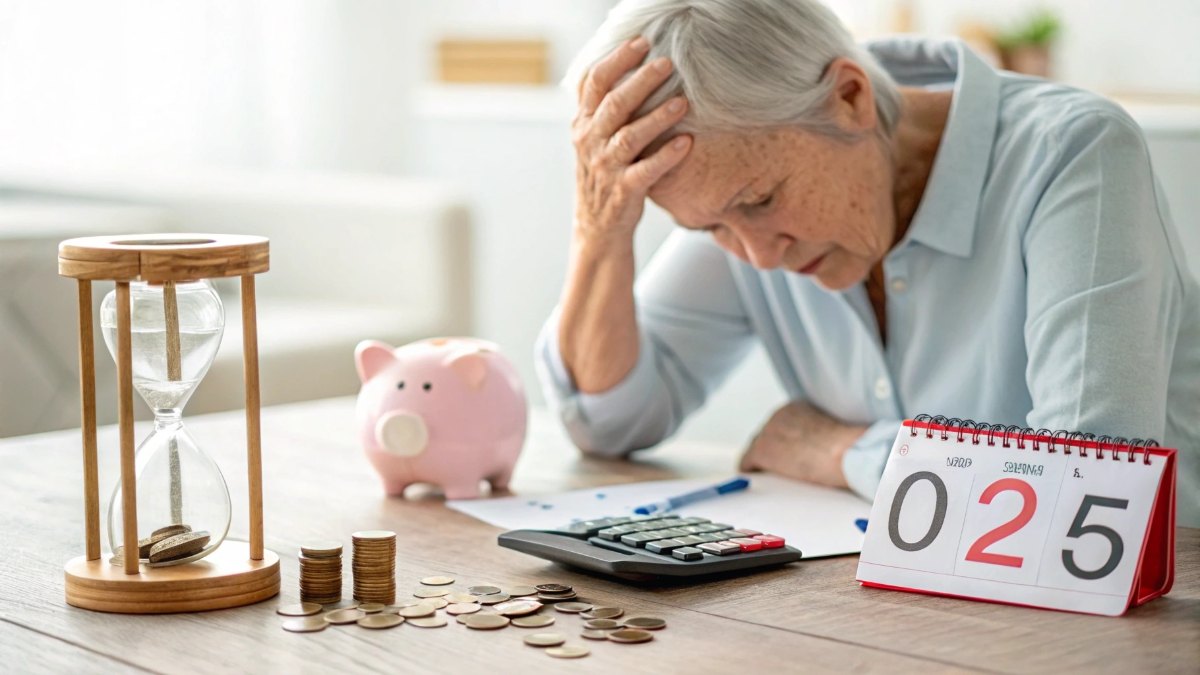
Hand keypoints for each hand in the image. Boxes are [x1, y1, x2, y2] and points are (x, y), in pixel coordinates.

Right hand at [572, 36, 691, 239]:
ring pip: (630, 136)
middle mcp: (590, 143)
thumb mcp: (593, 140)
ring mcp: (605, 168)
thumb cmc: (603, 176)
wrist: (597, 228)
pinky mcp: (623, 191)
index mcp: (583, 125)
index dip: (617, 60)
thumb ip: (604, 109)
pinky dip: (666, 156)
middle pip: (614, 105)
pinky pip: (646, 170)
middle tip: (667, 63)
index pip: (594, 83)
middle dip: (641, 81)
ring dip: (657, 117)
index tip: (641, 43)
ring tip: (682, 102)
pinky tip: (686, 143)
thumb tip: (629, 69)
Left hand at [738, 400, 866, 488]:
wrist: (848, 450)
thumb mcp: (833, 432)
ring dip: (766, 462)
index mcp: (796, 408)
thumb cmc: (850, 447)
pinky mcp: (762, 450)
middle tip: (783, 469)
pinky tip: (760, 479)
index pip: (779, 426)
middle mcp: (778, 415)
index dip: (784, 444)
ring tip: (776, 476)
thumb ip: (819, 435)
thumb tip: (820, 451)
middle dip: (773, 452)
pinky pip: (748, 462)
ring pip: (757, 449)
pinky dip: (754, 472)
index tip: (790, 455)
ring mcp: (767, 431)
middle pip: (765, 437)